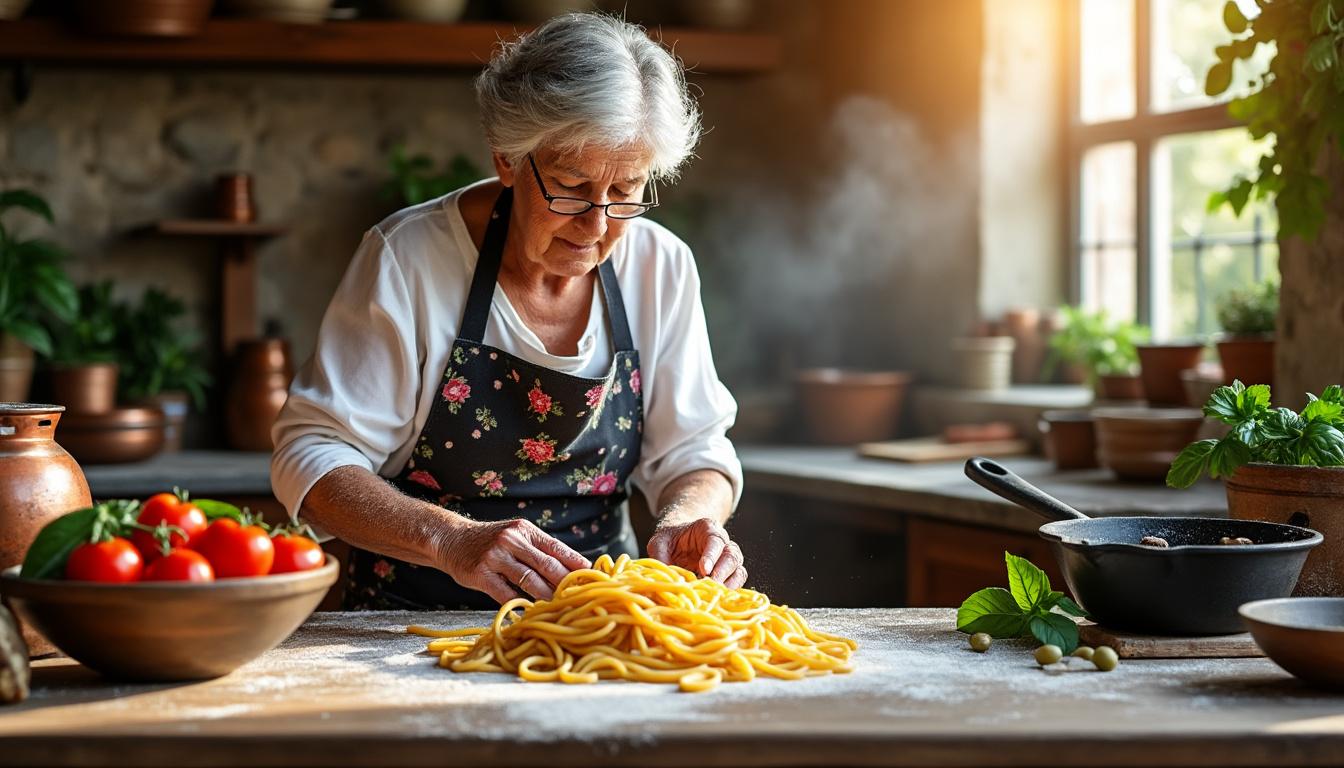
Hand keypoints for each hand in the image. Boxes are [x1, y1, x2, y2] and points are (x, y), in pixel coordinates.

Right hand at [439, 518, 590, 603]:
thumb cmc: (491, 542)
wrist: (451, 539)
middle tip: (580, 597)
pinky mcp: (480, 574)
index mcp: (525, 530)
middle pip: (546, 565)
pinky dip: (519, 605)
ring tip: (560, 608)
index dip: (575, 563)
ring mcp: (495, 557)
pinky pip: (505, 594)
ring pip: (529, 580)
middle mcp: (512, 540)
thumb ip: (538, 550)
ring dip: (547, 596)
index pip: (556, 548)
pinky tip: (529, 613)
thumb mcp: (515, 536)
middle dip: (565, 583)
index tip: (592, 577)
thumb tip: (572, 569)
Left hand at [647, 517, 746, 588]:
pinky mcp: (728, 575)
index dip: (711, 556)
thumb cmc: (669, 541)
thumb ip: (660, 556)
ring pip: (738, 570)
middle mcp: (723, 543)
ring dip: (729, 584)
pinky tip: (718, 599)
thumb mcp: (659, 543)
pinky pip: (736, 583)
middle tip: (711, 585)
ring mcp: (728, 560)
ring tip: (715, 595)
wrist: (677, 541)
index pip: (714, 541)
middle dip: (723, 572)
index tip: (704, 570)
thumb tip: (664, 579)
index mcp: (707, 529)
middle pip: (732, 555)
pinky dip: (730, 592)